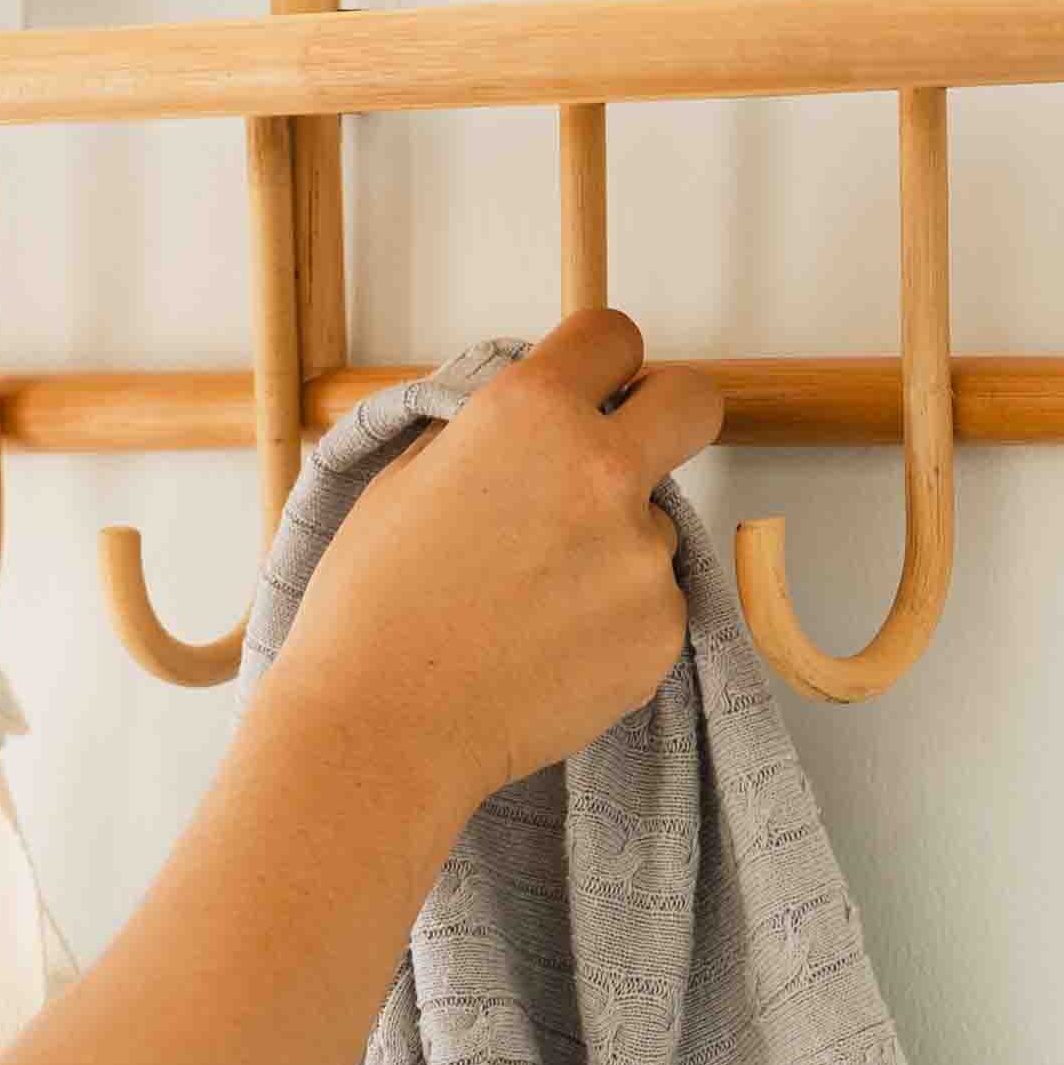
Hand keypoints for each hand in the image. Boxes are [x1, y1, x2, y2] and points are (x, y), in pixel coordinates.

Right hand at [265, 311, 720, 809]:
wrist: (382, 728)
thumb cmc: (371, 609)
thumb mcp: (404, 479)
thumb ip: (482, 433)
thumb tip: (529, 419)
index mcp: (528, 414)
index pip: (610, 336)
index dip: (598, 360)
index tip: (594, 384)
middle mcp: (601, 470)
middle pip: (693, 401)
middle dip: (666, 414)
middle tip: (624, 454)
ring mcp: (641, 554)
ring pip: (653, 523)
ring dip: (611, 546)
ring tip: (528, 602)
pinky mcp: (661, 628)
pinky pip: (652, 600)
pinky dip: (610, 618)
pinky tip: (544, 646)